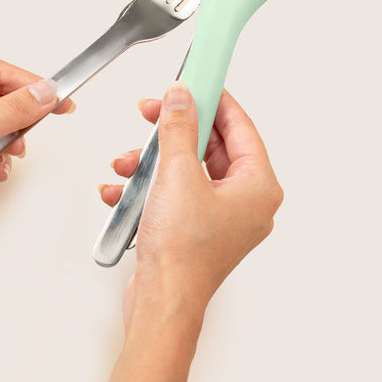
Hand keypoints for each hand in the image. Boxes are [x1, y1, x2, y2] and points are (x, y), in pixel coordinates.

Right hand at [101, 84, 282, 381]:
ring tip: (129, 162)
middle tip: (152, 111)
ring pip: (187, 167)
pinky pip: (174, 191)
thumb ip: (179, 127)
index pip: (240, 125)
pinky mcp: (195, 229)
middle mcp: (245, 202)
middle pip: (211, 144)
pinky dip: (148, 186)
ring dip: (152, 160)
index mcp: (257, 186)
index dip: (215, 98)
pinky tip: (123, 190)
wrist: (161, 304)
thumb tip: (181, 96)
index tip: (197, 78)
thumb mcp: (177, 173)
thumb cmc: (183, 255)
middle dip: (173, 130)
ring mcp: (220, 217)